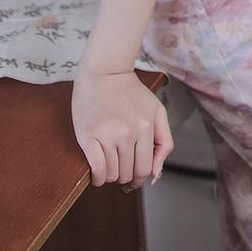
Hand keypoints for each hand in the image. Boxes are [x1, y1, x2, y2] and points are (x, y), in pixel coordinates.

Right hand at [72, 66, 173, 192]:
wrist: (105, 72)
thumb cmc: (131, 92)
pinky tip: (97, 174)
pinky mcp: (88, 135)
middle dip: (125, 178)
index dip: (139, 178)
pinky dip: (97, 178)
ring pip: (112, 175)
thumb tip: (155, 174)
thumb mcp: (157, 111)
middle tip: (120, 168)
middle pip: (128, 174)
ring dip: (110, 177)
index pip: (145, 169)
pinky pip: (97, 169)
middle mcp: (128, 132)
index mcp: (146, 126)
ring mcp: (108, 134)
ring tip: (109, 165)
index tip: (133, 177)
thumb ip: (164, 142)